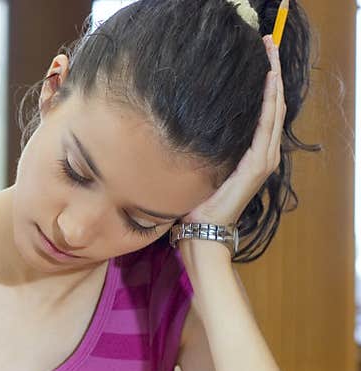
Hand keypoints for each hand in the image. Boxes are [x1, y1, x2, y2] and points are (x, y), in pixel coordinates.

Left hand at [184, 35, 285, 227]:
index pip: (264, 112)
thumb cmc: (198, 206)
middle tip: (267, 45)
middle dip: (272, 73)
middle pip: (274, 105)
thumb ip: (207, 151)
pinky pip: (266, 126)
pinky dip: (269, 102)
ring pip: (274, 111)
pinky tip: (269, 82)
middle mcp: (263, 155)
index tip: (261, 58)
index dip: (266, 84)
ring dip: (274, 81)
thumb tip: (189, 131)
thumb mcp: (202, 171)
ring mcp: (263, 159)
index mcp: (252, 155)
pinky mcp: (257, 165)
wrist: (203, 231)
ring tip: (270, 55)